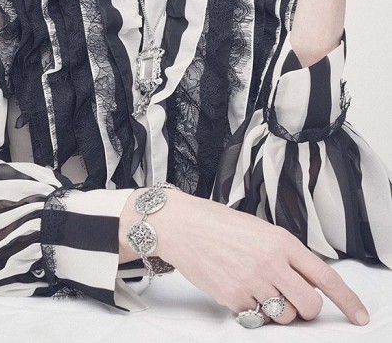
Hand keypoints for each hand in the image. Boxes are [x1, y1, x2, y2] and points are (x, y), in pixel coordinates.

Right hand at [119, 190, 368, 325]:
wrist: (183, 225)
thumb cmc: (219, 224)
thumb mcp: (260, 230)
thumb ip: (286, 254)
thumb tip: (308, 281)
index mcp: (281, 241)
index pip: (324, 276)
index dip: (347, 300)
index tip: (359, 316)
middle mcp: (271, 262)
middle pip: (309, 306)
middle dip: (305, 309)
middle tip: (292, 299)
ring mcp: (252, 282)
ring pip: (284, 316)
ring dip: (277, 310)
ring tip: (258, 288)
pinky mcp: (233, 298)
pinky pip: (256, 318)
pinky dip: (251, 309)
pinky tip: (238, 287)